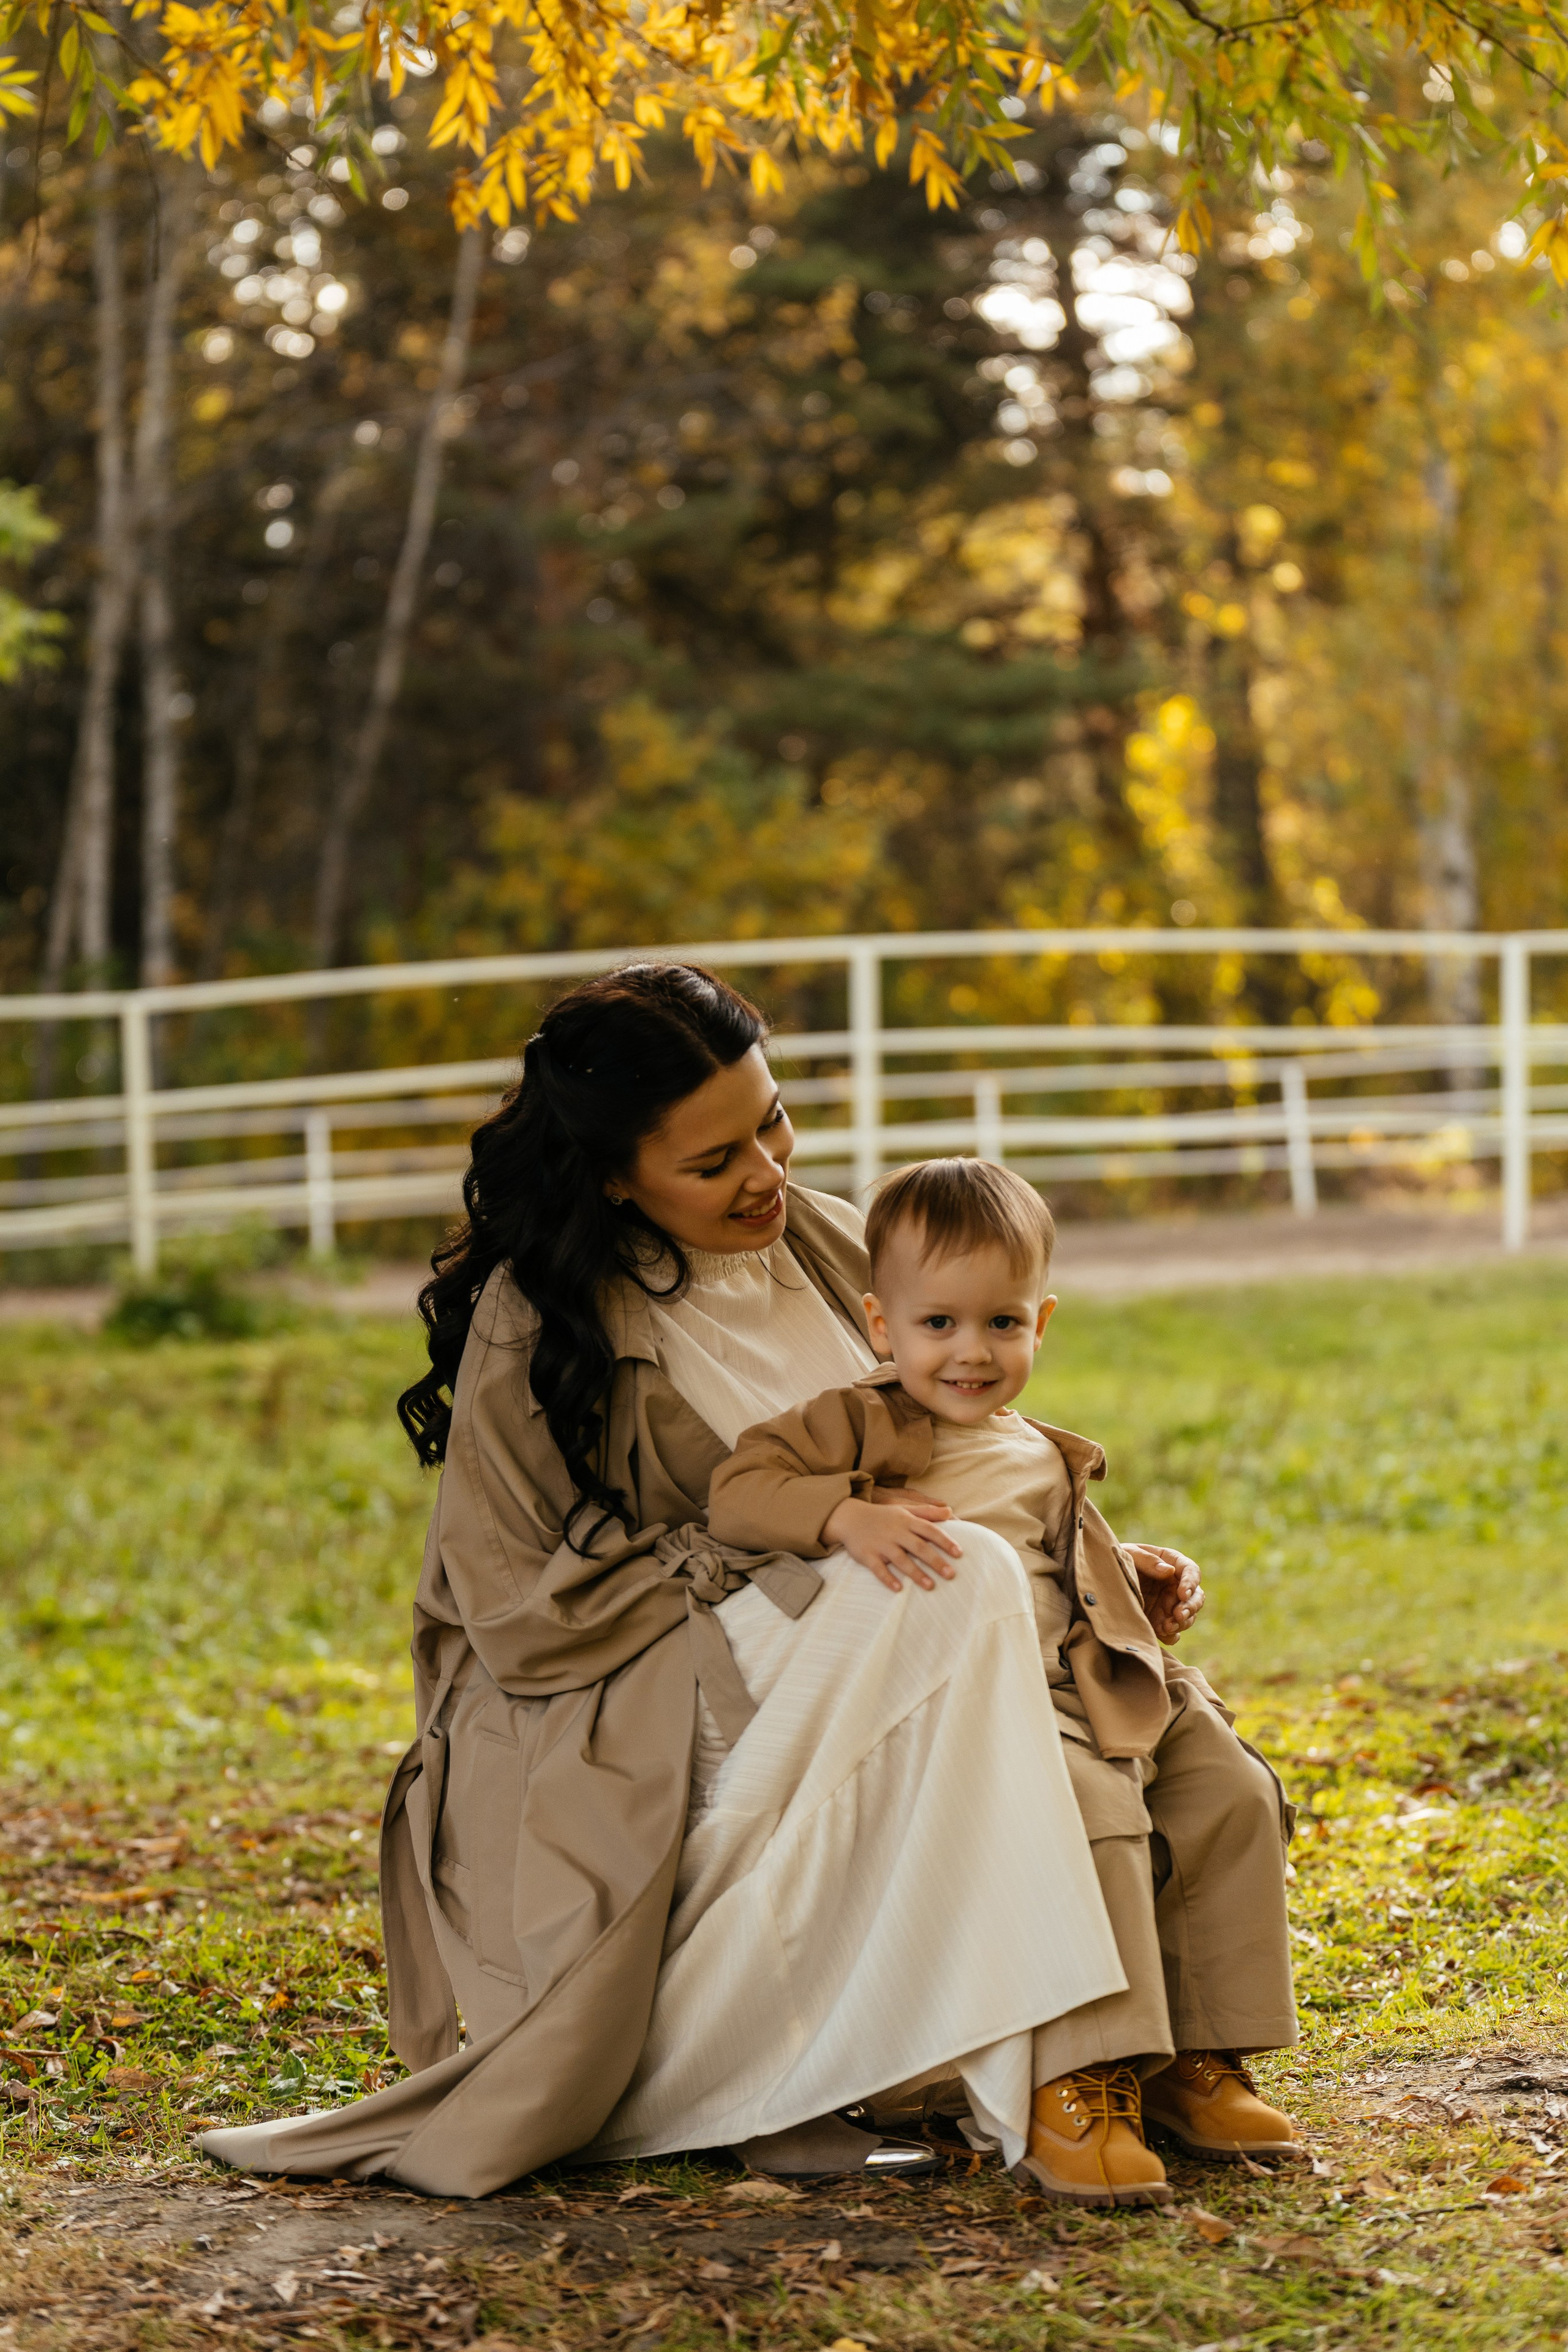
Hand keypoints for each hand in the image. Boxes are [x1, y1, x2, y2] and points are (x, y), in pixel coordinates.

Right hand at [823, 1495, 962, 1593]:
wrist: (849, 1517)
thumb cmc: (882, 1516)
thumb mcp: (904, 1509)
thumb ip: (927, 1512)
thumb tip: (951, 1511)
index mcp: (906, 1521)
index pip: (929, 1531)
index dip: (945, 1541)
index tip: (959, 1553)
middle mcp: (895, 1532)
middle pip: (919, 1547)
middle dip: (935, 1561)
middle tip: (951, 1575)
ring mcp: (881, 1544)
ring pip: (901, 1560)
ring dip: (916, 1573)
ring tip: (931, 1586)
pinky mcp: (867, 1555)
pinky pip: (878, 1569)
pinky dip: (888, 1578)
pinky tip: (898, 1589)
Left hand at [1125, 1544, 1204, 1643]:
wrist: (1100, 1580)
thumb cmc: (1116, 1559)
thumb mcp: (1128, 1554)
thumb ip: (1147, 1560)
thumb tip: (1169, 1571)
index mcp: (1171, 1563)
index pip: (1191, 1571)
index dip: (1190, 1583)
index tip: (1182, 1594)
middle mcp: (1175, 1585)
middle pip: (1195, 1597)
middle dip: (1190, 1607)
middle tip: (1178, 1615)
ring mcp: (1169, 1604)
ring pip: (1188, 1616)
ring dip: (1181, 1623)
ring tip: (1165, 1627)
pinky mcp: (1161, 1621)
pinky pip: (1174, 1632)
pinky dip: (1171, 1635)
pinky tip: (1161, 1634)